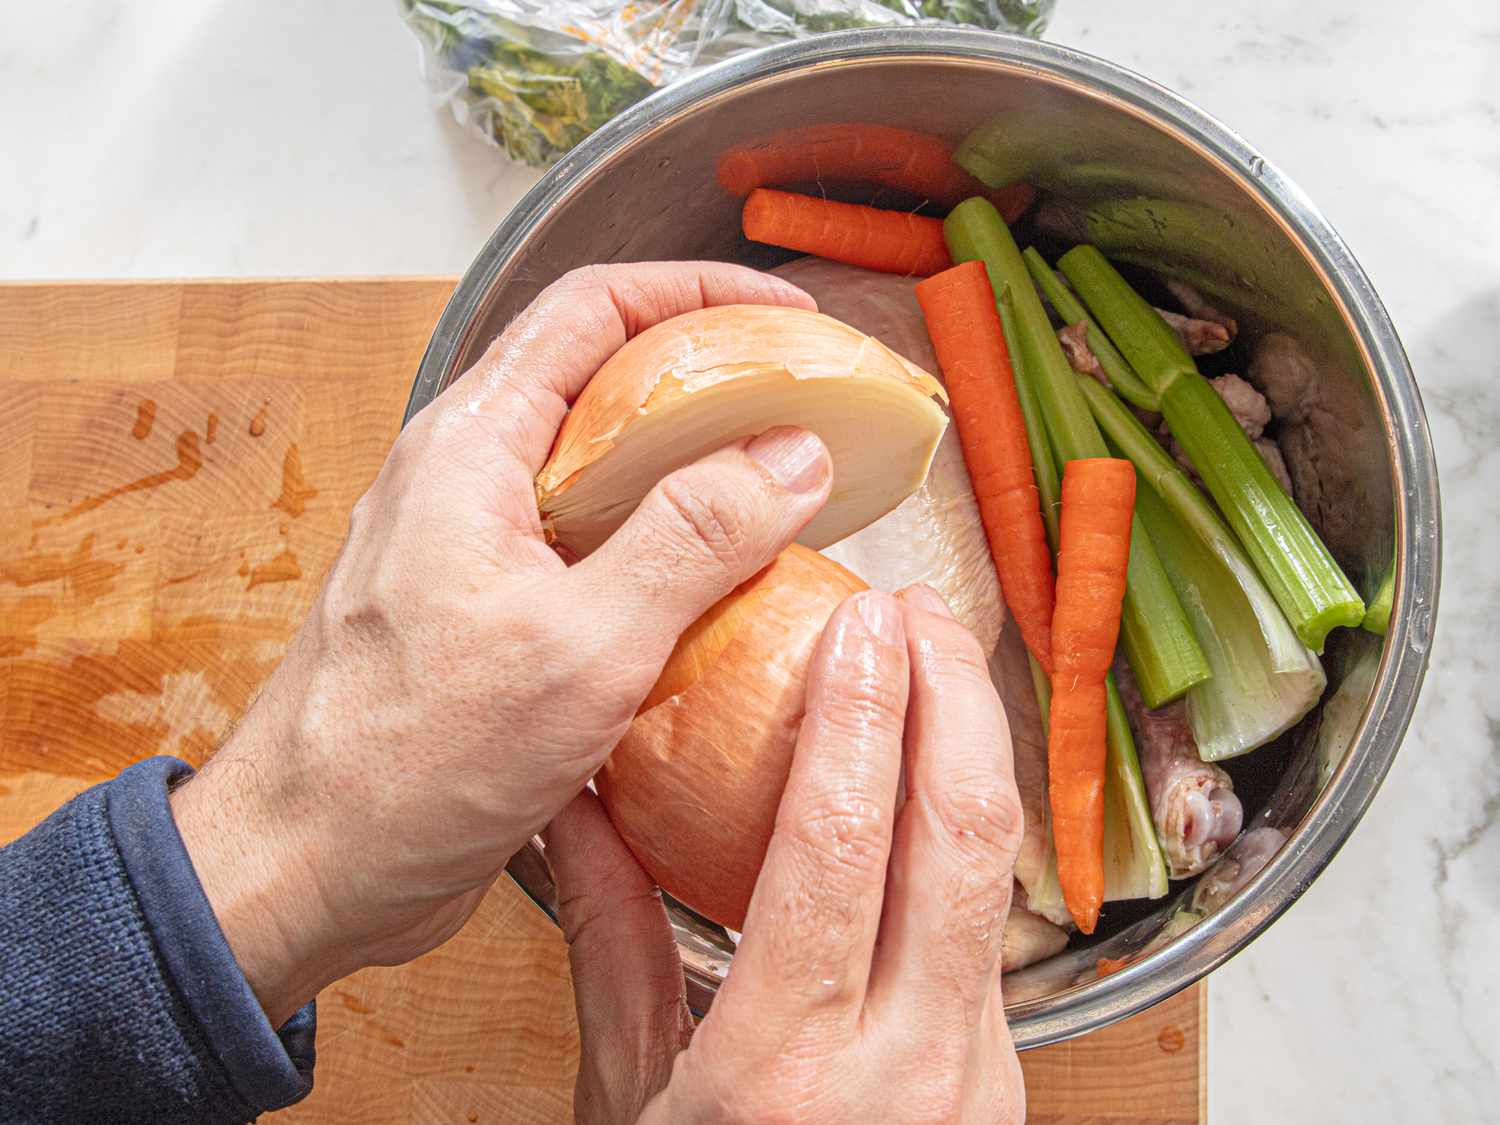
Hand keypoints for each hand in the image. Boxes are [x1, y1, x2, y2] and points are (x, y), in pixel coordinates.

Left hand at [170, 262, 834, 1025]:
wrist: (303, 869)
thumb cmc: (410, 760)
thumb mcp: (581, 647)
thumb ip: (692, 540)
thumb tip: (791, 453)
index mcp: (469, 448)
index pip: (590, 311)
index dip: (695, 294)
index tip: (784, 318)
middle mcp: (461, 476)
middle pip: (595, 378)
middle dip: (703, 378)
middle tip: (800, 409)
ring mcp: (466, 544)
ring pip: (593, 467)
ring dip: (683, 467)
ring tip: (777, 495)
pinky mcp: (479, 610)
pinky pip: (582, 545)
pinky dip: (653, 546)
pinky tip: (712, 593)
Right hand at [548, 585, 1026, 1124]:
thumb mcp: (626, 1101)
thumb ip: (611, 944)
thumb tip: (572, 808)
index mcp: (785, 1073)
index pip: (840, 844)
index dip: (859, 713)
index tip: (860, 621)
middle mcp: (905, 1068)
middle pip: (962, 838)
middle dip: (955, 698)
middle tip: (921, 611)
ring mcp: (973, 1079)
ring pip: (1000, 877)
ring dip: (978, 754)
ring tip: (938, 668)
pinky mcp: (1001, 1081)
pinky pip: (994, 930)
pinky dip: (971, 835)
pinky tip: (935, 785)